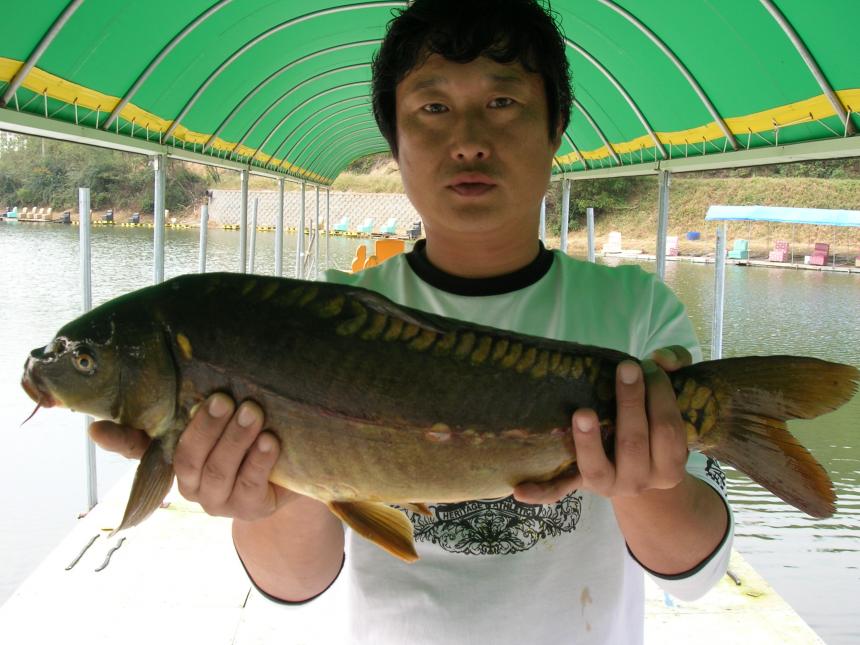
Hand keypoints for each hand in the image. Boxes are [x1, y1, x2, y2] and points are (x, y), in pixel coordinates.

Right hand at [90, 394, 293, 521]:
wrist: (293, 468)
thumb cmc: (250, 436)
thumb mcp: (224, 418)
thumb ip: (193, 405)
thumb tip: (164, 380)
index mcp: (175, 459)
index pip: (139, 450)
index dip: (118, 440)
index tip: (96, 428)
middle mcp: (191, 484)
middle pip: (188, 459)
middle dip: (206, 428)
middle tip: (224, 399)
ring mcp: (219, 500)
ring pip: (218, 471)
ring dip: (235, 439)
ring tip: (253, 412)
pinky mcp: (251, 508)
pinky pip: (250, 485)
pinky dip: (260, 460)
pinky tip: (269, 440)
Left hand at [513, 346, 691, 503]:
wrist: (639, 473)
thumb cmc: (652, 423)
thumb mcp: (669, 400)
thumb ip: (674, 370)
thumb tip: (663, 357)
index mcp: (668, 465)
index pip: (668, 430)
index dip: (661, 397)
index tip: (649, 365)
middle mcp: (639, 480)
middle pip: (634, 443)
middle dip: (631, 404)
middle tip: (625, 368)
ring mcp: (607, 485)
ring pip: (597, 469)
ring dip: (587, 442)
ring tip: (581, 413)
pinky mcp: (578, 484)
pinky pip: (559, 490)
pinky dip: (541, 492)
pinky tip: (519, 489)